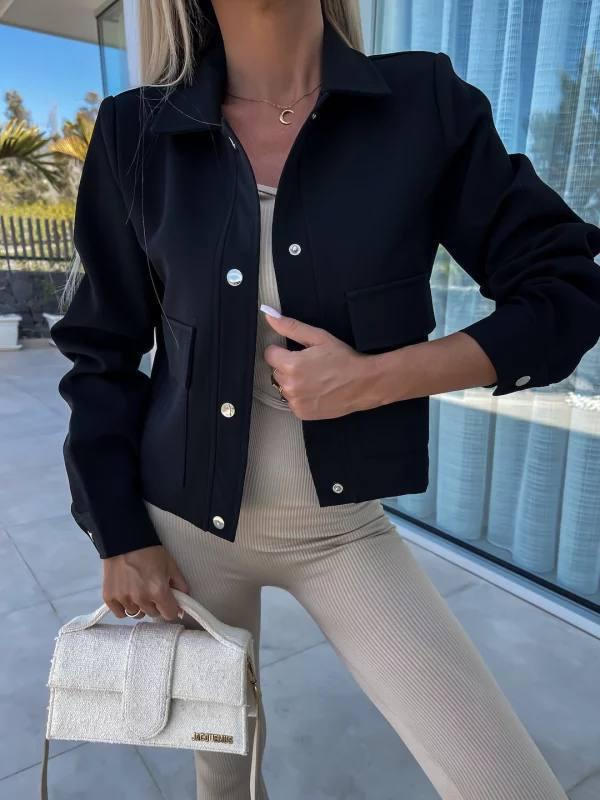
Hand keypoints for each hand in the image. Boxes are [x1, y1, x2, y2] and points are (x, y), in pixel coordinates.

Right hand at [102, 545, 190, 621]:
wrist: (124, 540)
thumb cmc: (150, 551)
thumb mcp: (171, 565)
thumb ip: (180, 585)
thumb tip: (184, 604)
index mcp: (158, 591)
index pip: (169, 614)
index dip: (171, 608)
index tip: (169, 602)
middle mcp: (141, 598)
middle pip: (153, 614)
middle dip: (155, 605)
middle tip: (152, 590)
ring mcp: (124, 599)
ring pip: (137, 614)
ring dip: (140, 606)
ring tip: (138, 590)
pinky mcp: (109, 597)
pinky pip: (120, 614)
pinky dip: (125, 608)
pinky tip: (127, 596)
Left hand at [261, 307, 379, 418]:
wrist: (364, 384)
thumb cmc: (343, 359)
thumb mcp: (319, 337)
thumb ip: (291, 327)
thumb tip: (268, 315)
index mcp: (291, 364)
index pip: (269, 354)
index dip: (282, 350)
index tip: (297, 352)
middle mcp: (290, 385)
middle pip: (276, 371)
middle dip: (288, 366)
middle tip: (310, 365)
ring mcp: (295, 402)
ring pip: (283, 387)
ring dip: (293, 383)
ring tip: (315, 379)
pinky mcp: (302, 413)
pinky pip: (292, 402)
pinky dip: (301, 397)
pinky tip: (316, 392)